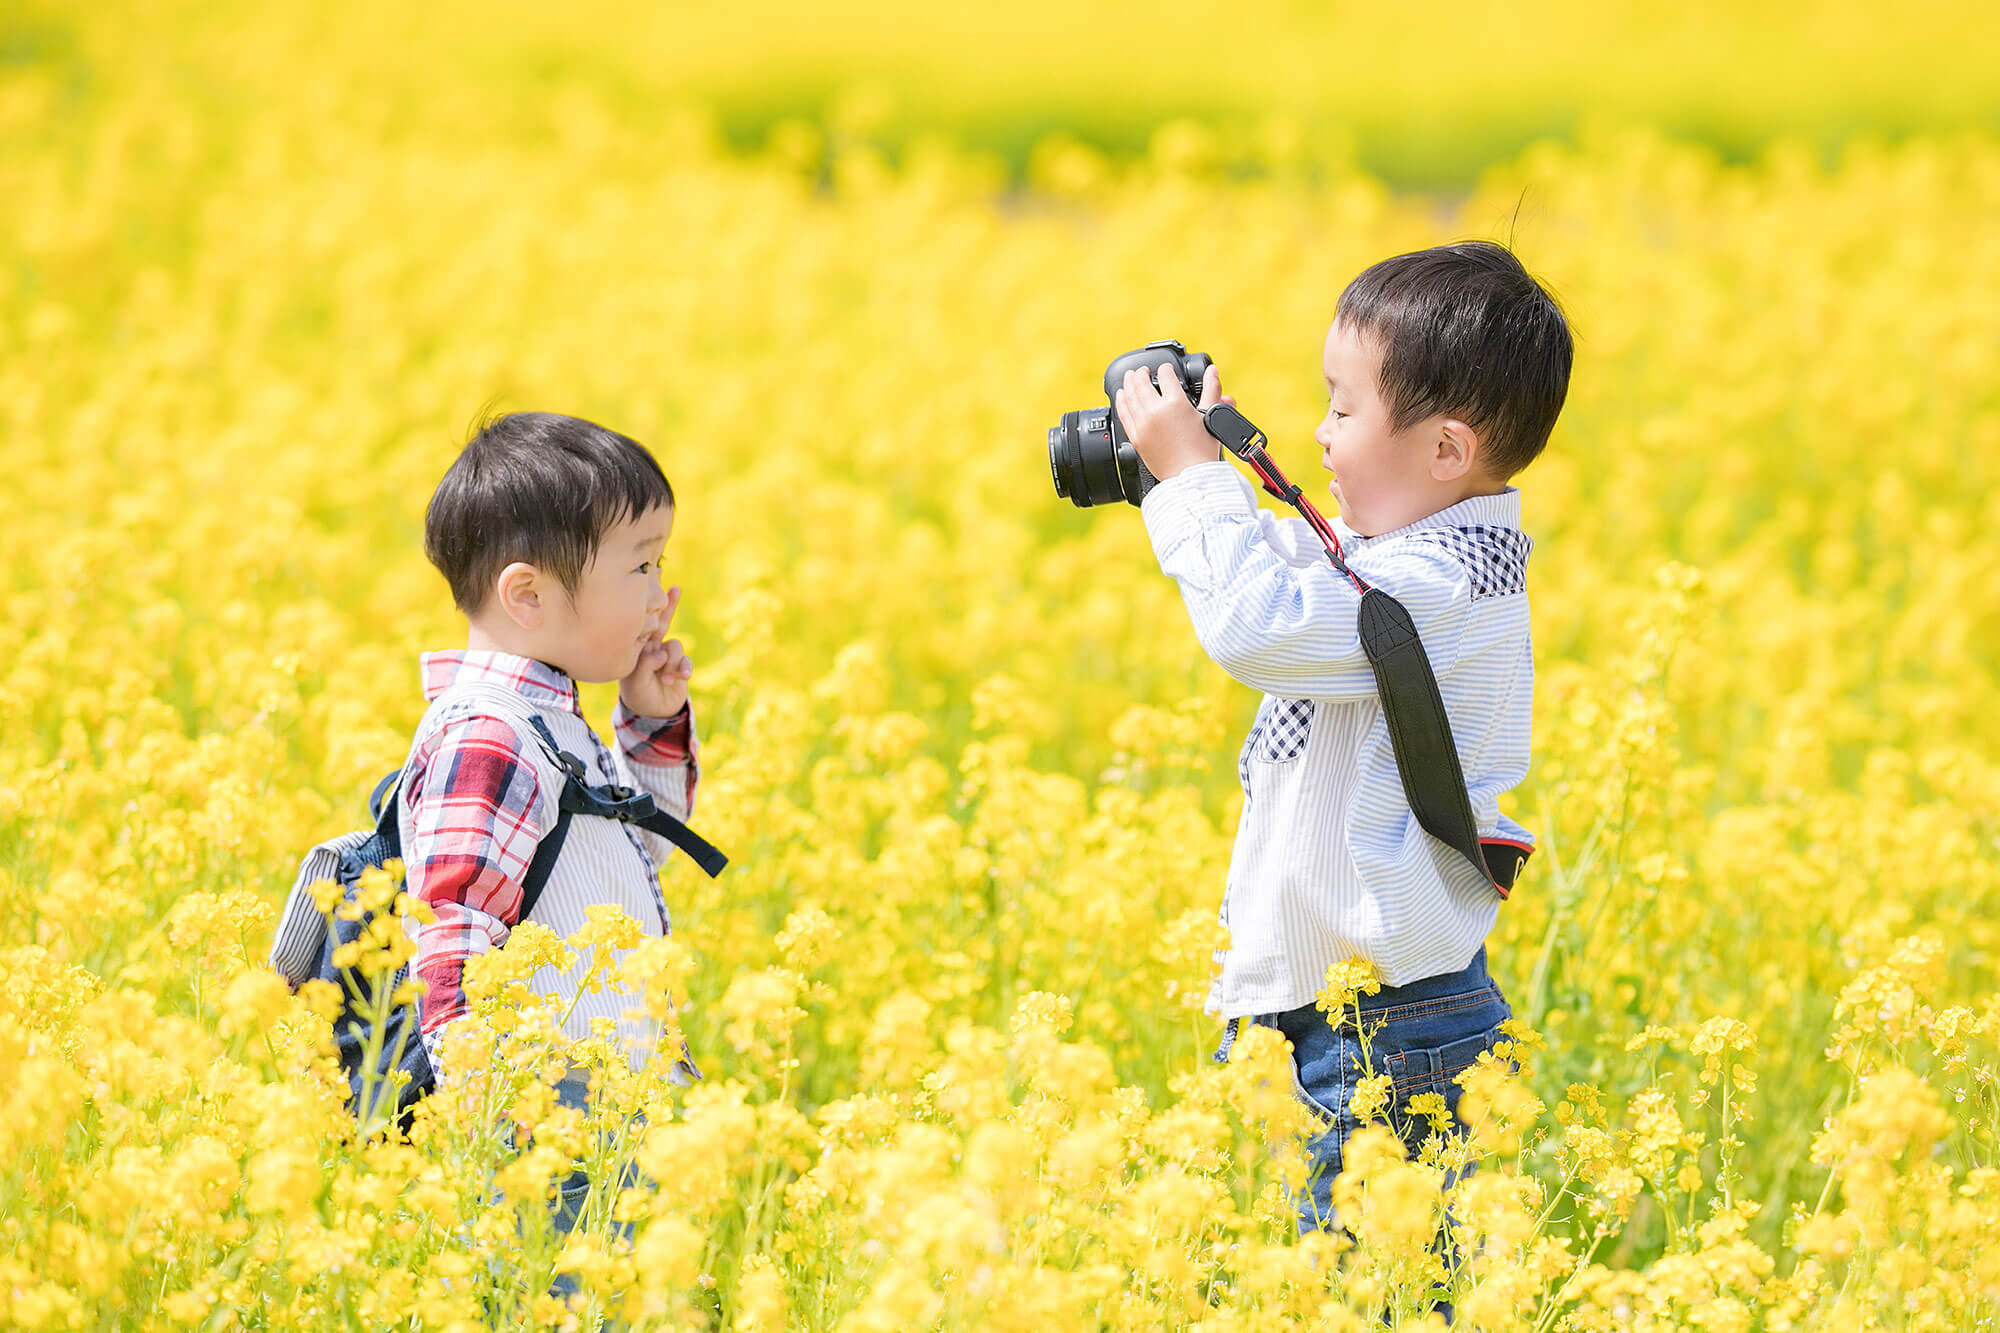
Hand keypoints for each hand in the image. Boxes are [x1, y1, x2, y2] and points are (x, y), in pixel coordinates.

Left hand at [621, 585, 693, 716]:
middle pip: (662, 620)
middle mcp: (652, 646)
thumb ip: (645, 665)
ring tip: (665, 678)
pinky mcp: (680, 666)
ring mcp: (667, 655)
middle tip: (675, 588)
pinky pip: (686, 661)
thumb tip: (660, 652)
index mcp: (637, 646)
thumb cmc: (637, 694)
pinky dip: (684, 668)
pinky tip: (682, 676)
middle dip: (670, 605)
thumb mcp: (635, 682)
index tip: (654, 585)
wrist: (653, 712)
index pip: (642, 622)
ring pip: (675, 646)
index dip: (647, 604)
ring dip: (672, 662)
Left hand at [1114, 363, 1235, 484]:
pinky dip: (1121, 401)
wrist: (1190, 476)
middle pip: (1141, 382)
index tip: (1167, 370)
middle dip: (1141, 373)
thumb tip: (1212, 371)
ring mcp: (1142, 424)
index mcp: (1175, 403)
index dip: (1166, 368)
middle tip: (1143, 370)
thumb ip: (1211, 390)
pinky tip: (1120, 394)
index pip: (1166, 375)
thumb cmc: (1202, 450)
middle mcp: (1155, 411)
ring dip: (1128, 382)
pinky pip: (1123, 413)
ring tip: (1129, 377)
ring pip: (1129, 395)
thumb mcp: (1210, 416)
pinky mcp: (1135, 437)